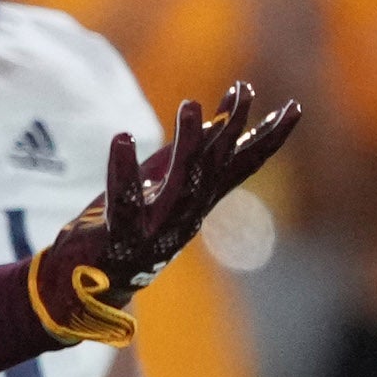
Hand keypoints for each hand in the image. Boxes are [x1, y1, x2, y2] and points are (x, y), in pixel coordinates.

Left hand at [30, 85, 301, 344]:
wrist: (82, 287)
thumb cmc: (123, 228)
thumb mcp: (161, 185)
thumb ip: (190, 155)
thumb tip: (217, 116)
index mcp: (197, 203)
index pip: (241, 167)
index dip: (269, 140)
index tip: (294, 108)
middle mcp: (184, 218)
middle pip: (216, 170)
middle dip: (232, 129)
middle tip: (242, 89)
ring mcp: (155, 232)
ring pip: (181, 186)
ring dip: (189, 144)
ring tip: (191, 103)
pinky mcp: (119, 241)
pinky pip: (124, 203)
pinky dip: (123, 171)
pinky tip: (123, 138)